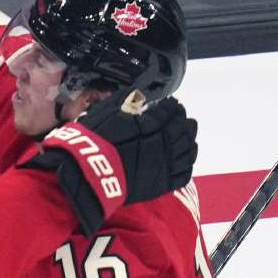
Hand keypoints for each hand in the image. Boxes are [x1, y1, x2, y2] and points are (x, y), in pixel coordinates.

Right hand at [21, 92, 197, 235]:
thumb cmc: (94, 140)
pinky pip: (183, 174)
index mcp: (152, 124)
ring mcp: (165, 165)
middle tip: (183, 118)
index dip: (172, 107)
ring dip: (189, 141)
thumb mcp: (107, 112)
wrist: (87, 173)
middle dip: (184, 122)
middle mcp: (164, 143)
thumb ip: (126, 100)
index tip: (172, 104)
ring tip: (188, 137)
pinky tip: (184, 160)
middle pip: (183, 130)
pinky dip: (186, 165)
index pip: (170, 112)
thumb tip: (138, 93)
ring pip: (187, 151)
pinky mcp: (162, 184)